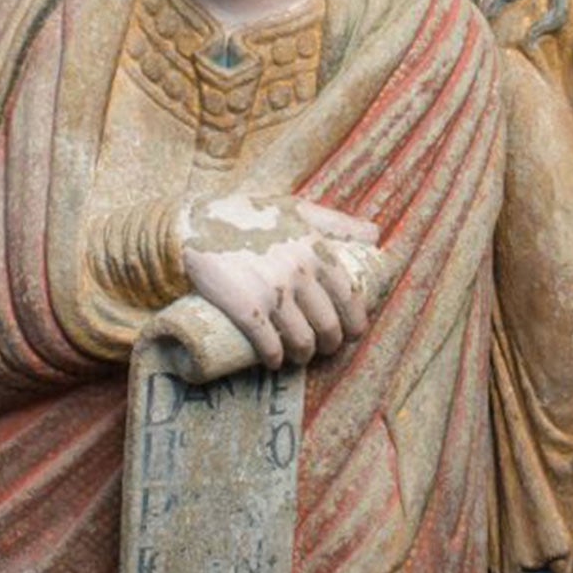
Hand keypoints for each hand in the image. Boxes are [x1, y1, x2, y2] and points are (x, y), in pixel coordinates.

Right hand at [179, 195, 377, 369]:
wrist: (197, 223)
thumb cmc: (251, 215)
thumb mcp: (298, 209)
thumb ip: (337, 222)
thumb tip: (375, 234)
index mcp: (317, 250)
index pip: (349, 298)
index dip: (353, 323)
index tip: (350, 334)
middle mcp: (300, 272)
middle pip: (328, 325)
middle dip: (329, 344)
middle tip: (323, 349)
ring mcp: (274, 292)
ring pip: (302, 341)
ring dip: (303, 356)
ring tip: (298, 357)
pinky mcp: (247, 308)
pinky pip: (270, 346)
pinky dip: (275, 360)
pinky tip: (274, 362)